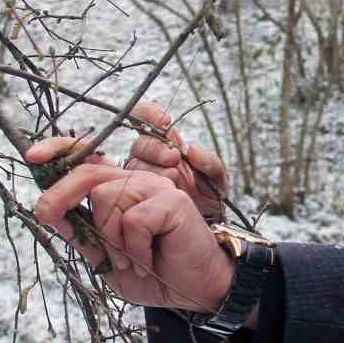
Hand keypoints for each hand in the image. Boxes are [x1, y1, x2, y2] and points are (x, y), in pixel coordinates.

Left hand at [26, 136, 233, 313]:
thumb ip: (83, 235)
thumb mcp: (107, 259)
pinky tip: (150, 263)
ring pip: (106, 197)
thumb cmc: (155, 275)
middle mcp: (138, 182)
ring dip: (111, 240)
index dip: (60, 152)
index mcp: (120, 191)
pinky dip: (136, 250)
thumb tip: (48, 213)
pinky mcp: (172, 200)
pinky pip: (132, 220)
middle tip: (44, 213)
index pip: (89, 162)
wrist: (196, 292)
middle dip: (60, 193)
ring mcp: (157, 188)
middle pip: (89, 172)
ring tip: (132, 262)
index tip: (31, 157)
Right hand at [123, 101, 228, 221]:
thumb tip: (193, 151)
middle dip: (156, 149)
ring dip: (152, 171)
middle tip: (174, 159)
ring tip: (173, 182)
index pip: (145, 118)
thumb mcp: (217, 181)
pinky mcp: (131, 196)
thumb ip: (211, 163)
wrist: (201, 228)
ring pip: (134, 165)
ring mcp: (138, 176)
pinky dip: (137, 187)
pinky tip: (153, 193)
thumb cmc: (208, 199)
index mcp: (166, 144)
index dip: (149, 114)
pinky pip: (126, 187)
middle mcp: (148, 157)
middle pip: (139, 144)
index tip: (164, 121)